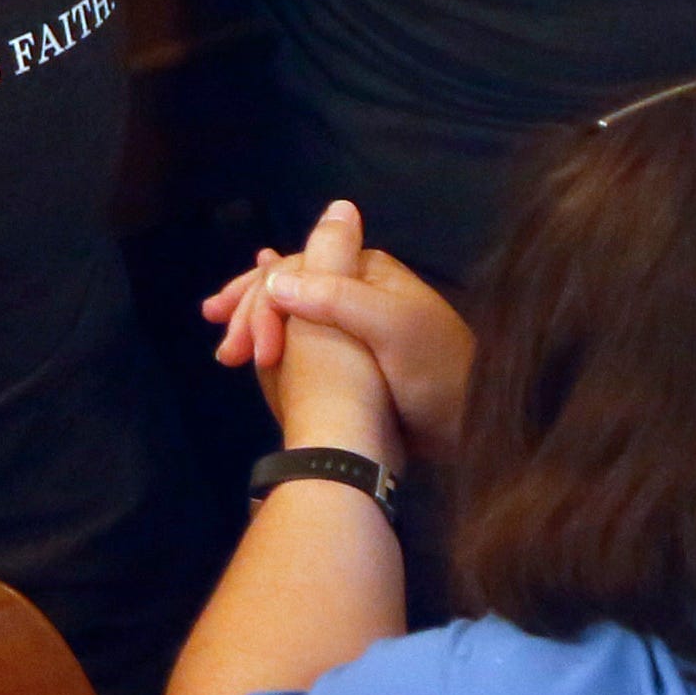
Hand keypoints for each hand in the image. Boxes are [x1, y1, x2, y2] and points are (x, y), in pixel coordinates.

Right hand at [203, 211, 472, 464]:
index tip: (236, 341)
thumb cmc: (434, 372)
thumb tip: (272, 271)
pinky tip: (262, 356)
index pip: (296, 267)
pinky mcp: (357, 359)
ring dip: (258, 329)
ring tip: (228, 353)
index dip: (259, 299)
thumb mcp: (389, 327)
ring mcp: (356, 326)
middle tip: (221, 349)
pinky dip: (280, 347)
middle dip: (250, 312)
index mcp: (366, 272)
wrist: (474, 426)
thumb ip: (336, 294)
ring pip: (294, 316)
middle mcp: (358, 291)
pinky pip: (307, 343)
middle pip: (291, 288)